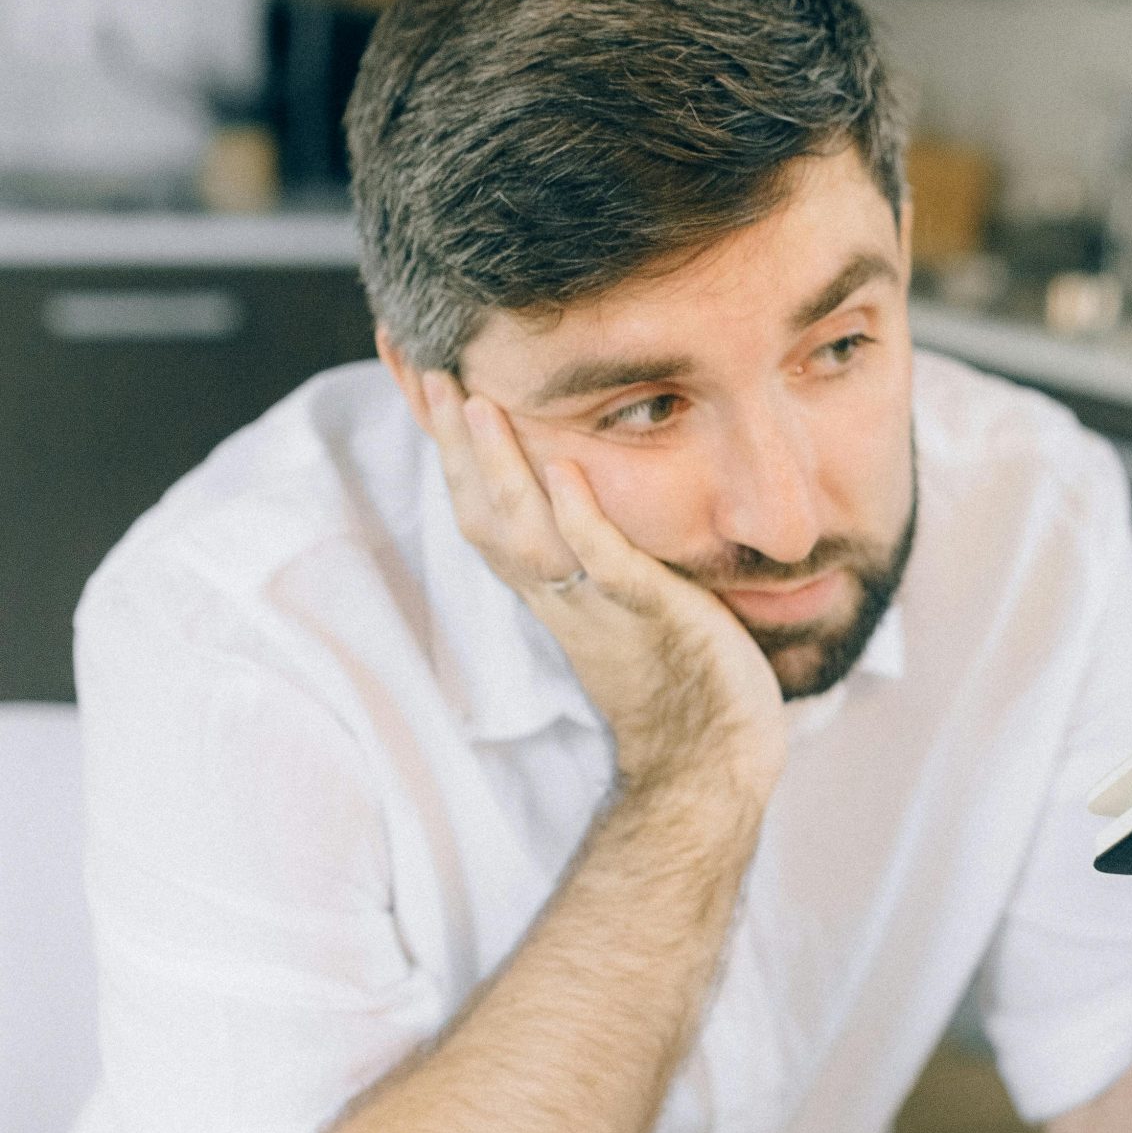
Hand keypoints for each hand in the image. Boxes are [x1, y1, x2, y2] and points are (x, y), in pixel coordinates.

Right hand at [421, 372, 785, 801]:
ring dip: (498, 470)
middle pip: (483, 518)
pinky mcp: (655, 620)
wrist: (713, 764)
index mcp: (551, 591)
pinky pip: (607, 568)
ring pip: (528, 539)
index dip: (446, 451)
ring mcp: (603, 611)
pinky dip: (583, 521)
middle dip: (451, 445)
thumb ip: (598, 547)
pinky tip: (566, 471)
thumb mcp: (624, 599)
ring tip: (472, 400)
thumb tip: (581, 484)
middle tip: (424, 368)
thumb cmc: (679, 676)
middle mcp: (561, 599)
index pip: (480, 513)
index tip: (418, 383)